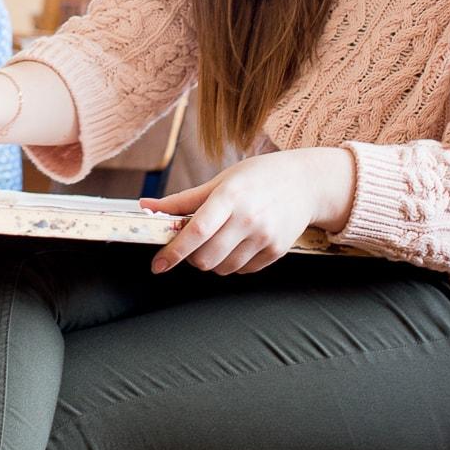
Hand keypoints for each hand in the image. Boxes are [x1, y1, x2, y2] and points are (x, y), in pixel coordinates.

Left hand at [143, 147, 354, 275]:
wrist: (304, 183)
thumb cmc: (256, 178)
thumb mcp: (219, 181)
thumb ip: (182, 200)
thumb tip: (146, 206)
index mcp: (229, 197)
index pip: (197, 231)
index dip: (174, 251)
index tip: (158, 265)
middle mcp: (248, 219)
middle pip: (206, 258)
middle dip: (191, 257)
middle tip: (192, 244)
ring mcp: (265, 237)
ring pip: (223, 268)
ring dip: (211, 261)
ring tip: (218, 240)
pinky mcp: (277, 251)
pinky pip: (243, 270)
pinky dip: (232, 263)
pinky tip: (237, 244)